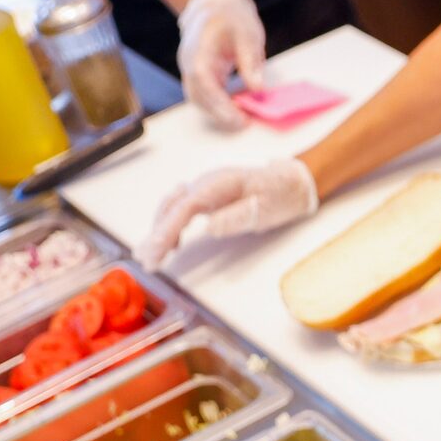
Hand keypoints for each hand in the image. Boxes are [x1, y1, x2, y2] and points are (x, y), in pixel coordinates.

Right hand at [138, 158, 316, 268]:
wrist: (293, 181)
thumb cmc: (281, 194)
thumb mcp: (267, 209)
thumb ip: (239, 217)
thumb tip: (210, 227)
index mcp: (221, 183)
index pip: (186, 205)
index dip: (169, 227)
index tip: (157, 247)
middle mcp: (207, 182)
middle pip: (173, 206)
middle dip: (157, 233)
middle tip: (147, 260)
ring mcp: (205, 188)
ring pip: (173, 207)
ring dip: (159, 231)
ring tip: (149, 257)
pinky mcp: (207, 197)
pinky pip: (181, 210)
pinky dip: (170, 226)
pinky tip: (169, 245)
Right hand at [177, 0, 266, 128]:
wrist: (214, 3)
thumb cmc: (232, 15)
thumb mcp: (248, 32)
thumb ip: (250, 61)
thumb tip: (258, 88)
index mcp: (199, 48)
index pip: (202, 80)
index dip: (218, 102)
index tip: (237, 117)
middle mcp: (189, 61)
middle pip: (197, 94)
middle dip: (219, 113)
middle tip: (244, 124)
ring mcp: (191, 68)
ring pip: (198, 98)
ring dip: (217, 112)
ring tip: (242, 119)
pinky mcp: (199, 74)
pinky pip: (205, 94)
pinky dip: (218, 104)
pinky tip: (237, 109)